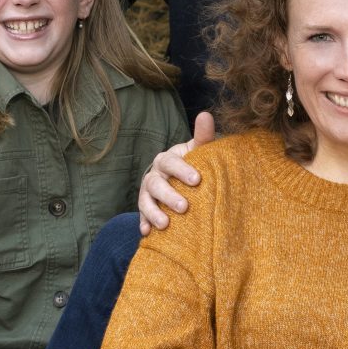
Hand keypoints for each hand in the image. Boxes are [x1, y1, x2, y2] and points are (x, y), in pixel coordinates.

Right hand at [137, 111, 215, 232]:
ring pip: (145, 201)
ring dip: (153, 212)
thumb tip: (206, 114)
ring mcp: (147, 193)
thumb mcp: (198, 151)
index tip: (197, 180)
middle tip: (185, 207)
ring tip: (165, 224)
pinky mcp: (145, 209)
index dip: (182, 170)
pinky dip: (144, 224)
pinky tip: (148, 233)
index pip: (171, 162)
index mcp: (167, 159)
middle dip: (169, 195)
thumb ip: (203, 136)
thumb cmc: (193, 164)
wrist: (180, 181)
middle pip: (156, 184)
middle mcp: (154, 175)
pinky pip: (141, 217)